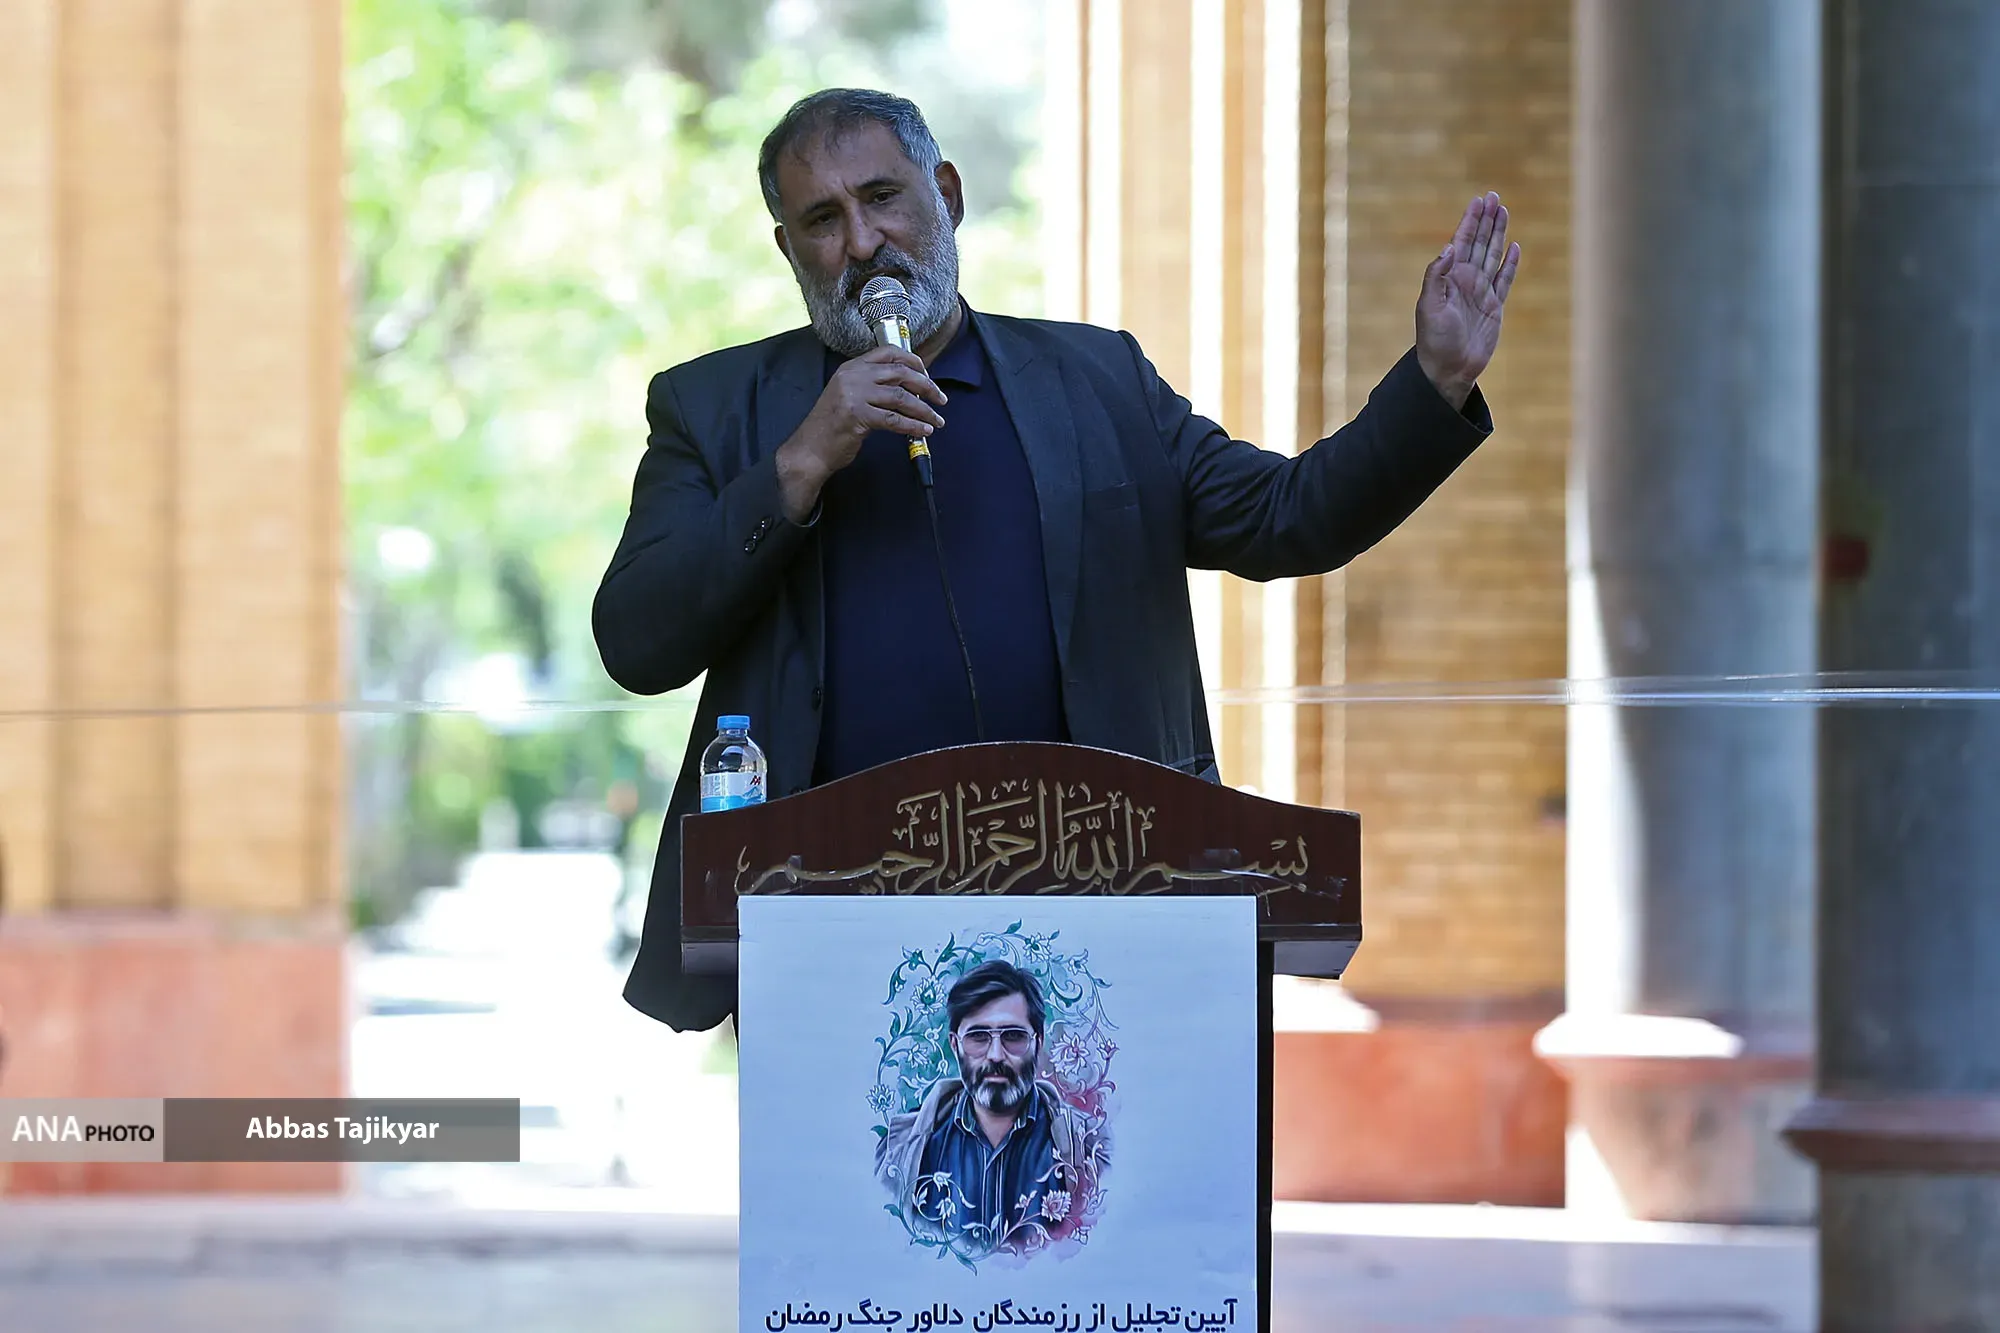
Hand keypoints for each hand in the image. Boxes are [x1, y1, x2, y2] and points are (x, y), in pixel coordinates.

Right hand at [775, 346, 947, 521]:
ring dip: (924, 410)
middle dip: (926, 386)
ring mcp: (854, 395)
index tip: (927, 374)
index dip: (913, 360)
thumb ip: (874, 386)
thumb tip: (910, 388)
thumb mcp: (849, 395)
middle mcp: (853, 376)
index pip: (888, 352)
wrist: (810, 449)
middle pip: (900, 373)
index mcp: (851, 368)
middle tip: (940, 399)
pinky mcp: (857, 416)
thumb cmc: (832, 426)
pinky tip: (923, 431)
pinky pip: (894, 419)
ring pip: (901, 397)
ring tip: (936, 421)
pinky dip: (913, 426)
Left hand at [1415, 191, 1520, 410]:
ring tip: (1504, 212)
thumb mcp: (1429, 307)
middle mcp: (1466, 281)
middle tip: (1493, 196)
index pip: (1461, 241)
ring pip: (1493, 255)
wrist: (1448, 369)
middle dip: (1486, 220)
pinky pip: (1505, 279)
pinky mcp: (1494, 307)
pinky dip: (1510, 263)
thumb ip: (1436, 276)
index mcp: (1449, 277)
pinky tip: (1515, 247)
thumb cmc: (1434, 341)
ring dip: (1498, 233)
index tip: (1478, 200)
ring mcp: (1481, 292)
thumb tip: (1450, 248)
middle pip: (1479, 242)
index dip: (1470, 221)